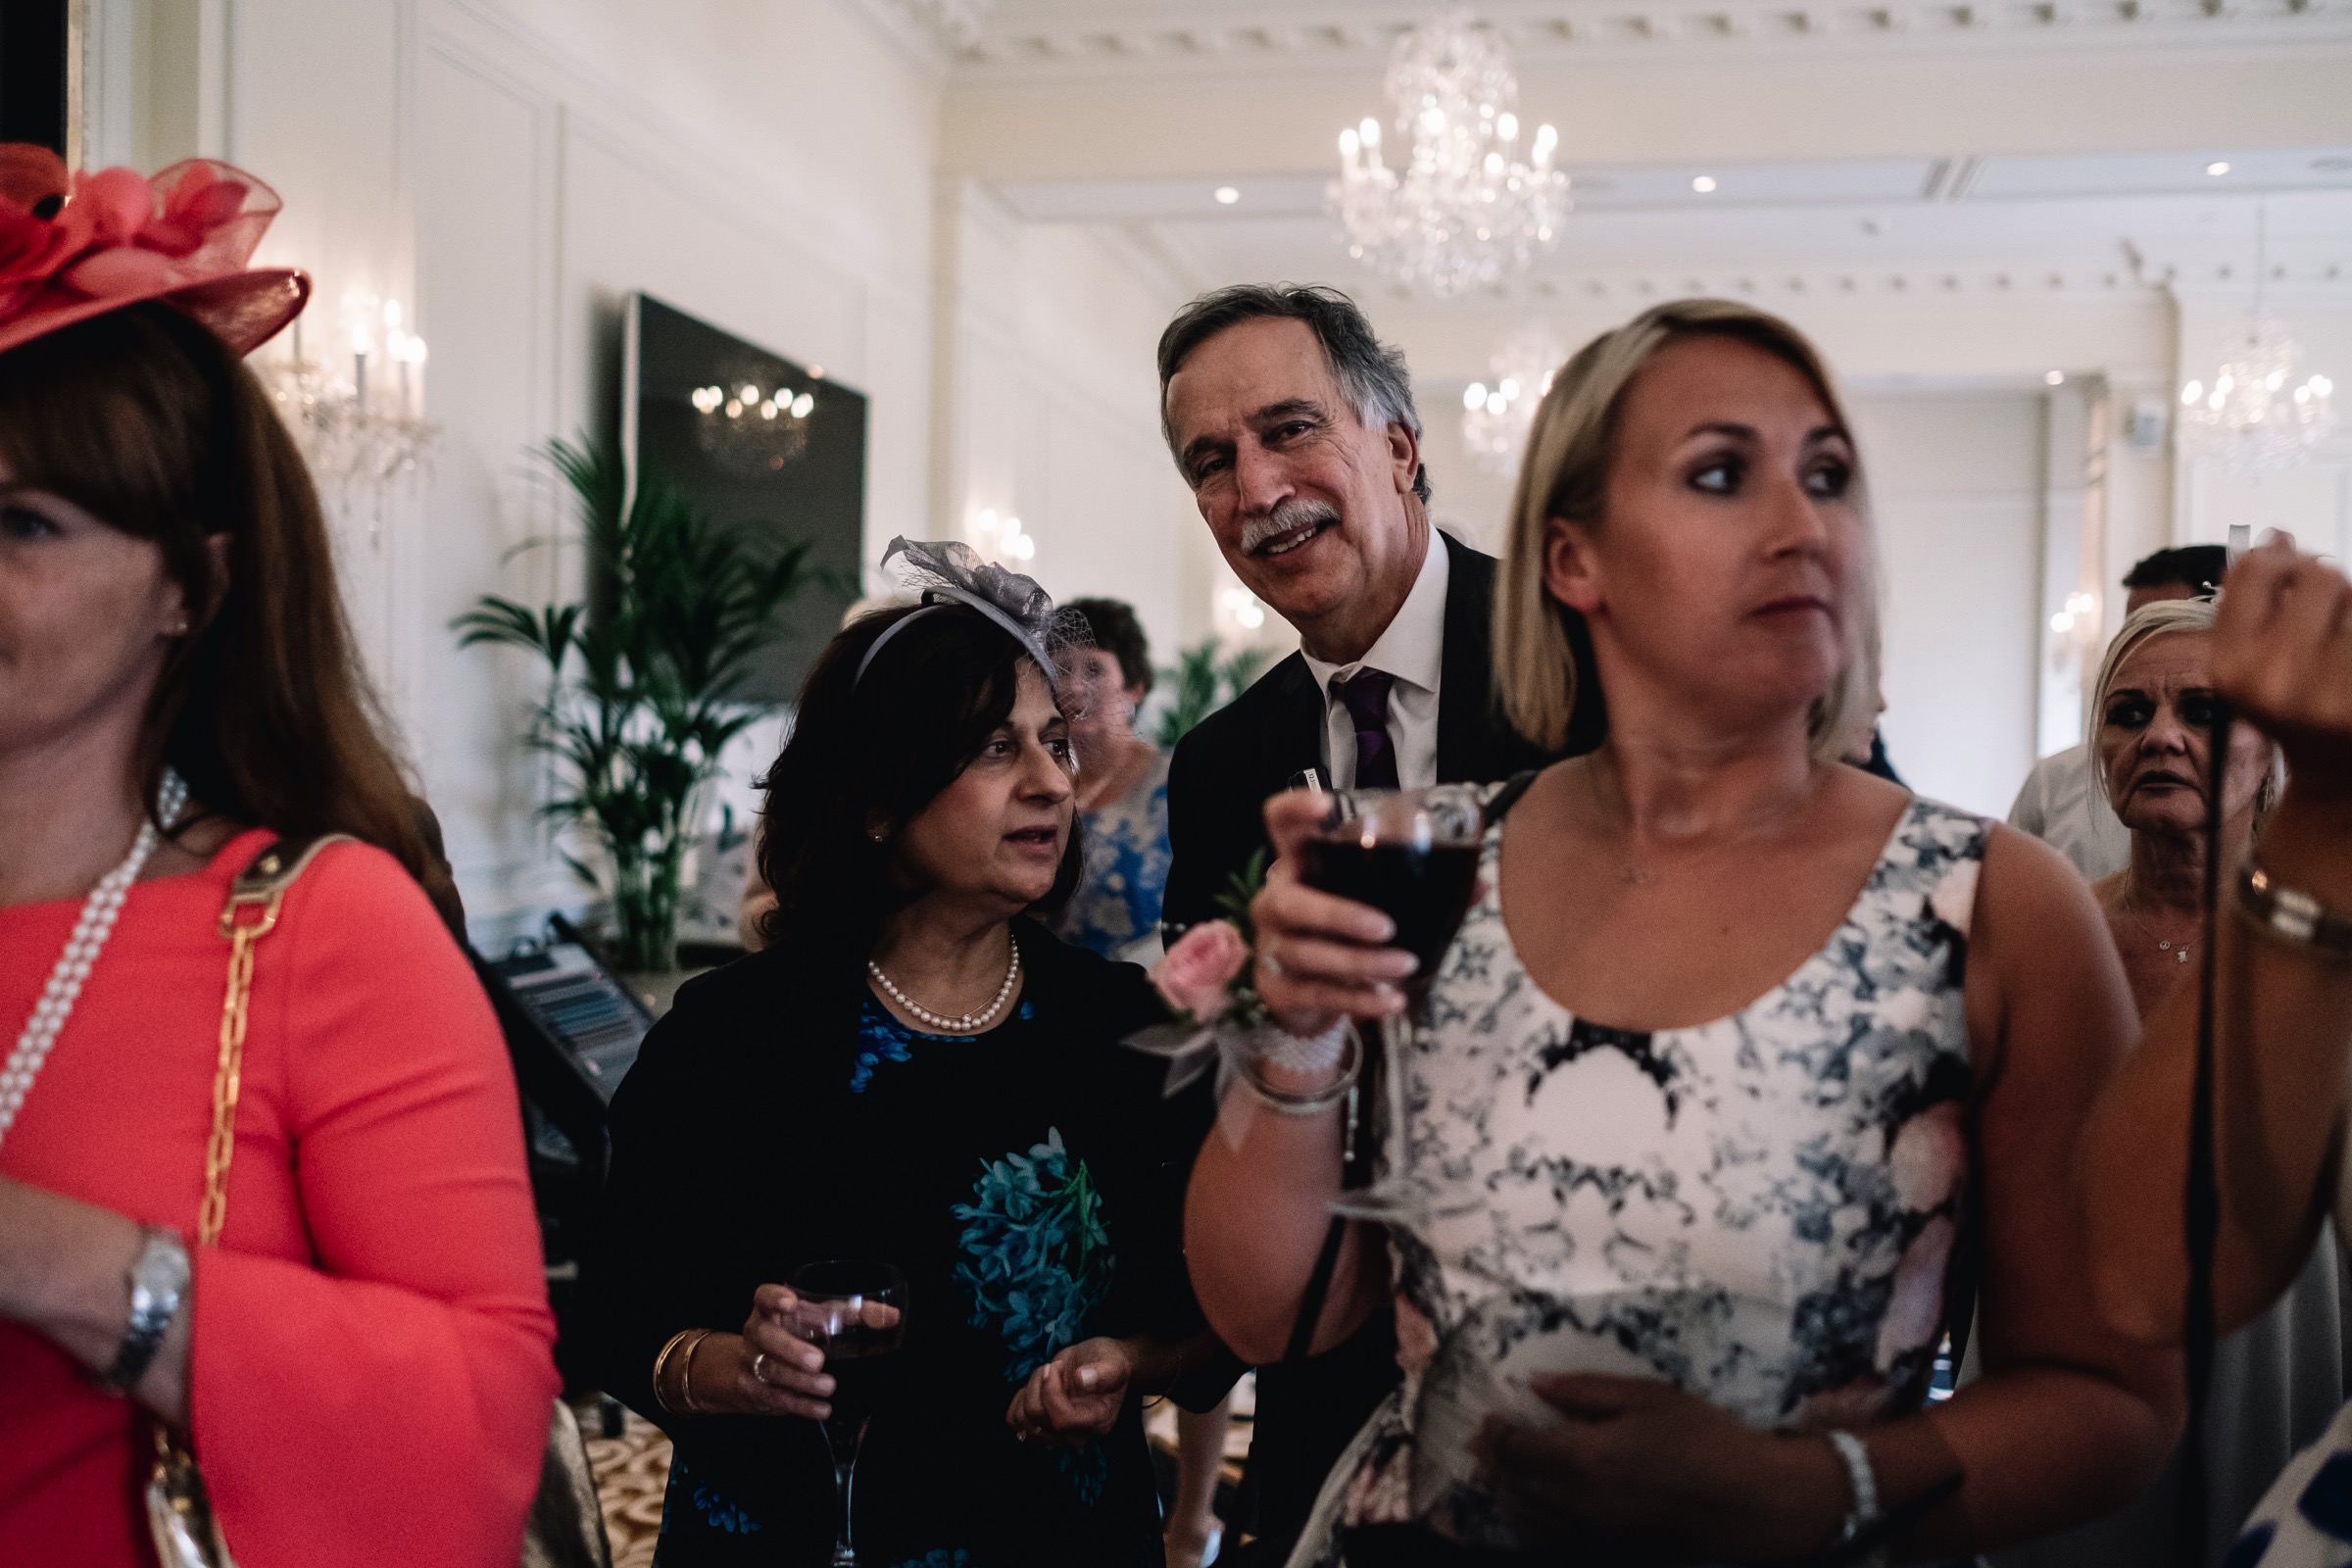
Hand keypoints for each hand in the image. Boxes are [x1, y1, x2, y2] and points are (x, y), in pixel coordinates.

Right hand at [672, 1284, 896, 1420]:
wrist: (747, 1367)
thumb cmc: (795, 1334)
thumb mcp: (818, 1318)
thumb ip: (853, 1314)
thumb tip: (891, 1316)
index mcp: (771, 1310)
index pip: (763, 1296)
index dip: (773, 1298)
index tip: (790, 1302)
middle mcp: (758, 1333)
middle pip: (766, 1337)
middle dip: (791, 1349)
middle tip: (817, 1360)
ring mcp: (751, 1363)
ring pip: (770, 1371)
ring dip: (801, 1381)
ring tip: (828, 1386)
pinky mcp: (755, 1391)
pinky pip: (777, 1398)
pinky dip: (801, 1405)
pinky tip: (822, 1408)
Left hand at [1005, 1336, 1135, 1446]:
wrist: (1099, 1365)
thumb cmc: (1108, 1363)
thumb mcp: (1114, 1362)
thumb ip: (1104, 1373)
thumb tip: (1082, 1380)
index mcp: (1098, 1421)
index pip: (1061, 1420)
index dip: (1051, 1391)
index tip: (1056, 1367)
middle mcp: (1077, 1436)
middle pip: (1037, 1417)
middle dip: (1039, 1383)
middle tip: (1053, 1367)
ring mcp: (1057, 1436)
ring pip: (1023, 1418)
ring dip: (1029, 1389)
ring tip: (1046, 1376)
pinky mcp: (1042, 1429)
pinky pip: (1015, 1421)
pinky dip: (1019, 1400)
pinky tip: (1036, 1388)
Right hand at [1251, 790, 1415, 1029]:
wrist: (1306, 991)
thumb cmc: (1343, 929)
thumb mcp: (1374, 900)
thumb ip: (1423, 888)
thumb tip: (1479, 884)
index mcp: (1298, 863)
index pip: (1279, 823)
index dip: (1295, 809)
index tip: (1327, 807)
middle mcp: (1276, 900)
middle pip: (1289, 901)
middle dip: (1337, 914)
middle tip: (1386, 927)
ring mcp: (1272, 946)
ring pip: (1307, 953)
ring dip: (1359, 962)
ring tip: (1404, 966)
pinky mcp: (1278, 989)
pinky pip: (1316, 994)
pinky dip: (1357, 1000)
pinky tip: (1391, 1001)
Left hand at [1473, 1375, 1843, 1560]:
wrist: (1751, 1499)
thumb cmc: (1704, 1438)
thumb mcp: (1646, 1396)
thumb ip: (1585, 1391)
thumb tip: (1536, 1383)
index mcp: (1584, 1457)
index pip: (1517, 1448)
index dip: (1496, 1433)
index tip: (1490, 1420)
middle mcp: (1579, 1502)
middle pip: (1515, 1485)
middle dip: (1495, 1463)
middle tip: (1486, 1444)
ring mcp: (1593, 1534)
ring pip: (1528, 1520)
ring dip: (1508, 1495)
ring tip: (1503, 1474)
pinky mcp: (1610, 1551)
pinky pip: (1553, 1543)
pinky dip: (1532, 1525)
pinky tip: (1534, 1510)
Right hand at [2214, 537, 2351, 803]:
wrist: (2337, 776)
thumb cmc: (2296, 709)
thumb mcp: (2254, 662)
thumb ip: (2257, 602)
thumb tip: (2278, 535)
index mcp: (2231, 667)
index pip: (2256, 568)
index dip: (2279, 555)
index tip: (2289, 561)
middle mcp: (2272, 678)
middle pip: (2318, 572)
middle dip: (2328, 581)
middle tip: (2329, 607)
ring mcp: (2326, 691)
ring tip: (2344, 638)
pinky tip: (2349, 657)